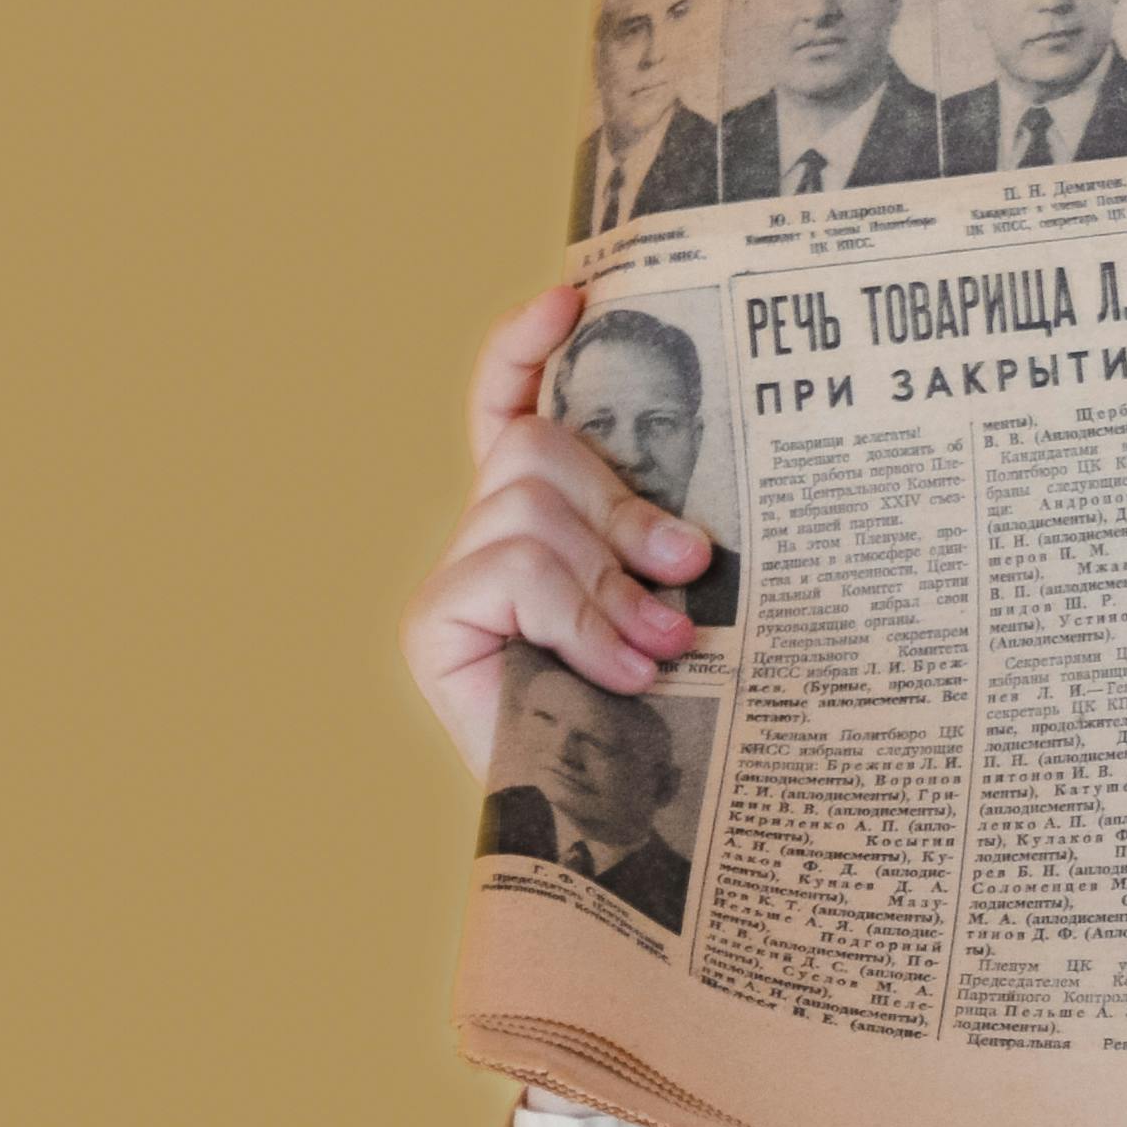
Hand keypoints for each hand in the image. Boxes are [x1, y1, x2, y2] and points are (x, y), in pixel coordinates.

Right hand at [401, 283, 713, 775]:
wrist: (615, 832)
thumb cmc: (657, 724)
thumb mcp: (666, 615)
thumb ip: (658, 556)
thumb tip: (693, 540)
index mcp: (539, 521)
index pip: (507, 404)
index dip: (525, 346)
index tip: (574, 294)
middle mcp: (484, 537)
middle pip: (537, 450)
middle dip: (623, 508)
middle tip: (691, 575)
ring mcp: (453, 580)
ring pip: (530, 510)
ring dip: (610, 581)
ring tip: (662, 651)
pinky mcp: (433, 624)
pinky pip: (514, 572)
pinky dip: (579, 620)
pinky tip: (622, 676)